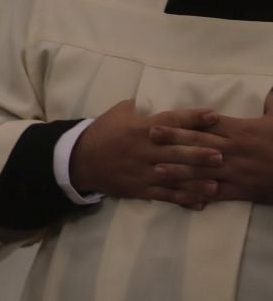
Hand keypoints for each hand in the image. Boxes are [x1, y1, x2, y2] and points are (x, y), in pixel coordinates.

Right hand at [71, 100, 222, 207]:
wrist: (77, 161)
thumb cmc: (101, 134)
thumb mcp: (116, 114)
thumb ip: (137, 107)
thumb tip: (150, 98)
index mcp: (140, 129)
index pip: (170, 122)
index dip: (192, 118)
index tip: (213, 116)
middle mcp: (143, 150)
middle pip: (175, 151)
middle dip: (199, 153)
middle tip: (222, 155)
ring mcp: (142, 171)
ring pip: (173, 176)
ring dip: (195, 180)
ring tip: (216, 184)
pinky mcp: (139, 189)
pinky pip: (163, 195)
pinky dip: (182, 199)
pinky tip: (199, 203)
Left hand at [152, 89, 272, 204]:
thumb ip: (272, 103)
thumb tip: (270, 88)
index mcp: (240, 131)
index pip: (208, 123)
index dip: (186, 120)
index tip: (166, 115)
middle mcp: (233, 150)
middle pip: (199, 142)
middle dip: (174, 138)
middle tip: (150, 135)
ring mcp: (234, 171)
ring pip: (202, 169)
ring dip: (178, 169)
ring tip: (156, 168)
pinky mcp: (240, 191)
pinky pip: (215, 193)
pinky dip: (197, 194)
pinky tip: (179, 196)